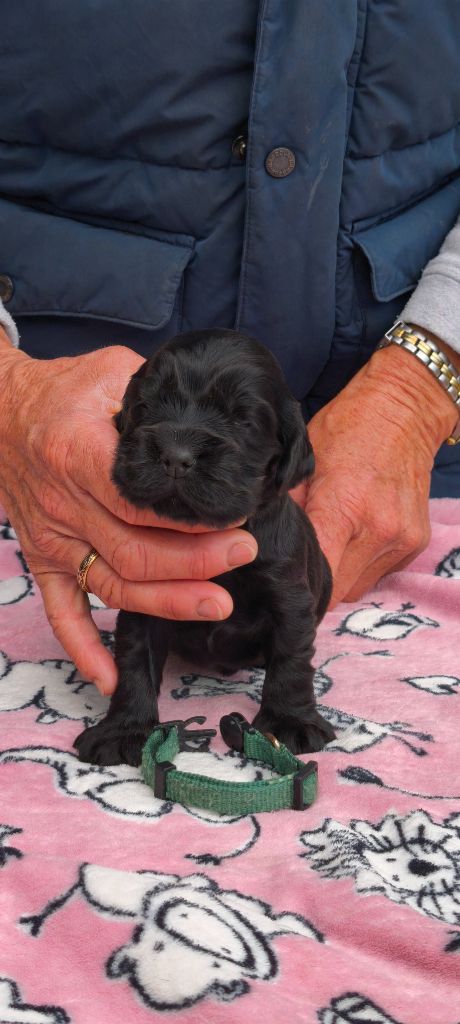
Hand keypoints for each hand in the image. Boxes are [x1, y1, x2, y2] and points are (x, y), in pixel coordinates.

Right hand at [0, 339, 256, 692]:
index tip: (237, 517)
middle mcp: (63, 503)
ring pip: (112, 586)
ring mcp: (52, 538)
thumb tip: (211, 424)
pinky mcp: (44, 559)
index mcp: (78, 453)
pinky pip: (60, 612)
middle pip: (134, 551)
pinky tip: (109, 678)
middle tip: (243, 555)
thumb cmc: (62, 391)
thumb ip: (157, 398)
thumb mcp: (111, 373)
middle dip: (196, 562)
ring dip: (165, 603)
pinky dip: (83, 649)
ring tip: (216, 604)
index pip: (138, 502)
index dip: (190, 520)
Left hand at [291, 338, 457, 607]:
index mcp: (345, 509)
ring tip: (326, 544)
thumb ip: (287, 506)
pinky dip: (360, 564)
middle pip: (336, 592)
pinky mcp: (416, 543)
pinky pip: (378, 574)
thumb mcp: (305, 460)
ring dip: (338, 575)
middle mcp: (378, 531)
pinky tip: (351, 537)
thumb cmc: (349, 427)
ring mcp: (401, 539)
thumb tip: (256, 540)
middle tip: (295, 563)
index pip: (317, 577)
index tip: (277, 583)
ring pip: (357, 588)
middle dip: (313, 583)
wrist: (406, 409)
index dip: (294, 585)